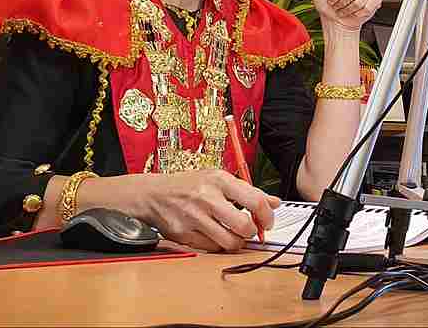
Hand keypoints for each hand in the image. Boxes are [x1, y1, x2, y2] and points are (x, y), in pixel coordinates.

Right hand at [125, 170, 279, 251]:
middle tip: (251, 230)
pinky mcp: (184, 235)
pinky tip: (217, 236)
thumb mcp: (218, 179)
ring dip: (238, 242)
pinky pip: (212, 249)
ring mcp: (195, 219)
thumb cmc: (188, 185)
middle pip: (244, 226)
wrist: (152, 194)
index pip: (255, 201)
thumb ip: (248, 191)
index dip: (267, 215)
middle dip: (253, 232)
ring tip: (235, 235)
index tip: (268, 221)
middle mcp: (207, 199)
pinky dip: (219, 246)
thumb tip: (274, 202)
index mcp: (219, 181)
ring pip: (230, 242)